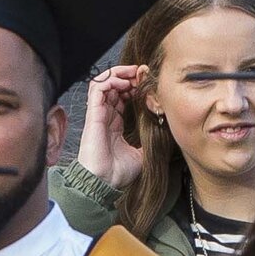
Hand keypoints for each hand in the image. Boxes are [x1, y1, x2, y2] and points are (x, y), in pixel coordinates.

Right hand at [77, 62, 150, 183]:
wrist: (103, 182)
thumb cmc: (118, 173)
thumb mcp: (140, 155)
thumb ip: (147, 143)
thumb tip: (161, 136)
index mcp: (114, 124)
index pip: (121, 97)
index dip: (134, 87)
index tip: (147, 84)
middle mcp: (105, 116)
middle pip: (113, 86)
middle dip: (128, 76)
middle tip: (143, 74)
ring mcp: (98, 114)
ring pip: (103, 82)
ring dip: (119, 74)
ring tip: (134, 73)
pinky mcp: (93, 113)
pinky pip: (97, 88)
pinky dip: (110, 79)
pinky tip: (124, 82)